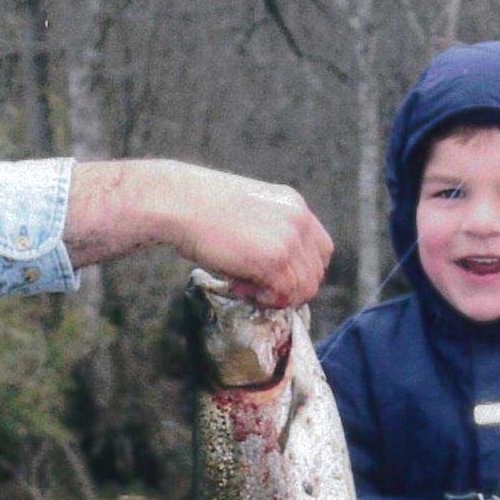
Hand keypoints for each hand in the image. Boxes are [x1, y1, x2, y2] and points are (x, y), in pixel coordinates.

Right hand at [67, 160, 334, 306]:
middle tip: (255, 285)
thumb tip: (281, 270)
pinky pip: (284, 294)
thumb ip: (272, 232)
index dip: (303, 271)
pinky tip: (238, 284)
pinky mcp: (274, 260)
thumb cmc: (202, 207)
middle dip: (288, 288)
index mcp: (295, 205)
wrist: (177, 201)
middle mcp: (299, 219)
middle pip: (315, 273)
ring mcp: (289, 239)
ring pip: (303, 288)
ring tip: (243, 284)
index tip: (276, 277)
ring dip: (275, 296)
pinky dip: (264, 299)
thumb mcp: (250, 211)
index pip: (322, 250)